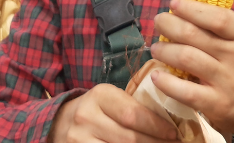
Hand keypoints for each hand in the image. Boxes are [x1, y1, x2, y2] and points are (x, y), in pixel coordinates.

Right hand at [49, 84, 179, 142]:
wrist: (58, 123)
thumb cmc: (95, 111)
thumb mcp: (110, 100)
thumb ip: (133, 107)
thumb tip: (171, 122)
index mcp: (100, 96)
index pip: (133, 114)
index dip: (157, 126)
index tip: (175, 133)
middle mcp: (87, 116)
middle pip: (129, 137)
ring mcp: (79, 139)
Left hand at [151, 0, 233, 139]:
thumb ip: (217, 28)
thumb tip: (183, 10)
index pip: (217, 17)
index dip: (192, 8)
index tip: (174, 4)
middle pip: (194, 34)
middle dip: (169, 25)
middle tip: (159, 22)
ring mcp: (227, 80)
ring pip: (187, 58)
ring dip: (165, 50)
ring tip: (156, 49)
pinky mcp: (217, 104)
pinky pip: (186, 91)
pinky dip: (166, 82)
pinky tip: (156, 76)